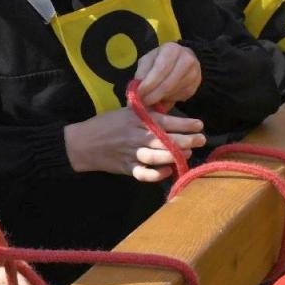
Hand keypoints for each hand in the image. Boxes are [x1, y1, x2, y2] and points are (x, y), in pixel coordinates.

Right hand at [64, 107, 204, 182]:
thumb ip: (146, 112)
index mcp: (136, 119)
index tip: (199, 125)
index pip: (165, 121)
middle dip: (186, 141)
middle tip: (201, 140)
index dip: (184, 124)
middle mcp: (135, 136)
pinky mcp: (126, 168)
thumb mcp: (126, 112)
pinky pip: (144, 174)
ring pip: (157, 157)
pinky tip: (166, 171)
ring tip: (188, 154)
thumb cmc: (107, 124)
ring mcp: (131, 153)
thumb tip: (169, 110)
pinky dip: (156, 174)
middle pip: (165, 140)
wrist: (83, 143)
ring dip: (174, 156)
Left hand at [132, 43, 200, 109]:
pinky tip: (162, 97)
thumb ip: (141, 73)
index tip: (138, 94)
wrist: (181, 59)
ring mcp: (194, 74)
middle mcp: (186, 60)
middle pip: (168, 84)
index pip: (160, 70)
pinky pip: (179, 97)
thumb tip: (136, 91)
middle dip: (152, 96)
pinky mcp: (195, 86)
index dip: (148, 84)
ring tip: (149, 100)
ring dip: (159, 99)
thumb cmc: (160, 59)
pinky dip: (168, 100)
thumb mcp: (148, 60)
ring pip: (174, 93)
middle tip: (142, 103)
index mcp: (172, 50)